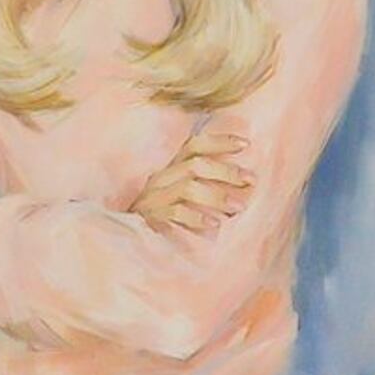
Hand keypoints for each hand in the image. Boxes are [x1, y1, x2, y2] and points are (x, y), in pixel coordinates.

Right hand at [131, 124, 252, 234]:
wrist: (123, 233)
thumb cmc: (162, 208)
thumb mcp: (181, 189)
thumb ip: (204, 180)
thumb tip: (245, 181)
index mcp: (171, 166)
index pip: (195, 144)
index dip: (220, 141)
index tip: (247, 144)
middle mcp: (162, 177)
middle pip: (195, 164)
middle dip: (226, 171)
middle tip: (251, 180)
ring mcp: (154, 196)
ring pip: (188, 188)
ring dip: (217, 196)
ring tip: (239, 207)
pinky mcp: (150, 216)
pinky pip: (175, 212)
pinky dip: (197, 217)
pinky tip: (215, 224)